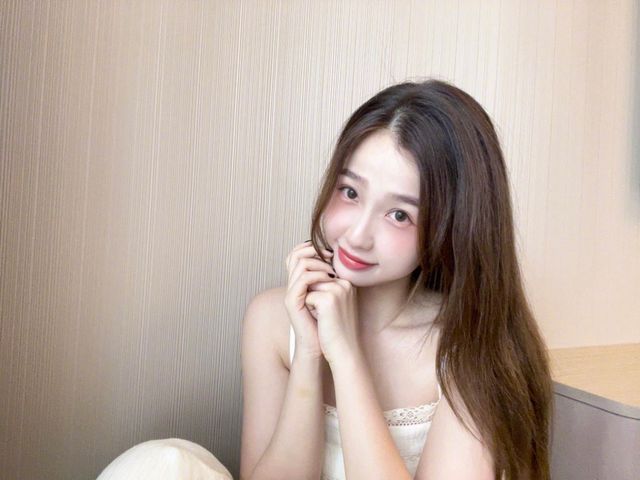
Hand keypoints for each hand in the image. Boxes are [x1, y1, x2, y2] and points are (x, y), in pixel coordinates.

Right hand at [284, 240, 335, 359]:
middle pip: (295, 253)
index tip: (331, 253)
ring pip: (299, 262)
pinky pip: (302, 279)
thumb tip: (342, 259)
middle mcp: (292, 284)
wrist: (326, 344)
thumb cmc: (332, 321)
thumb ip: (332, 277)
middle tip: (332, 258)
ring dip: (319, 263)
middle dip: (315, 251)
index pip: (297, 253)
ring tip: (332, 272)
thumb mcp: (333, 293)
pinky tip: (330, 280)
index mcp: (299, 281)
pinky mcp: (292, 301)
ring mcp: (290, 292)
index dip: (313, 247)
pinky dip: (318, 275)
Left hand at [305, 275, 359, 366]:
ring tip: (325, 317)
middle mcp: (345, 283)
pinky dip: (310, 309)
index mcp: (347, 283)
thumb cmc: (337, 329)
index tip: (329, 311)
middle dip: (313, 297)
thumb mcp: (333, 303)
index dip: (317, 295)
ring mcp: (338, 289)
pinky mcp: (329, 299)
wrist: (345, 350)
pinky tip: (323, 320)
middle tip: (327, 315)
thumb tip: (304, 274)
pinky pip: (307, 297)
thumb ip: (324, 286)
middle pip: (313, 280)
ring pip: (309, 287)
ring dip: (311, 303)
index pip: (319, 277)